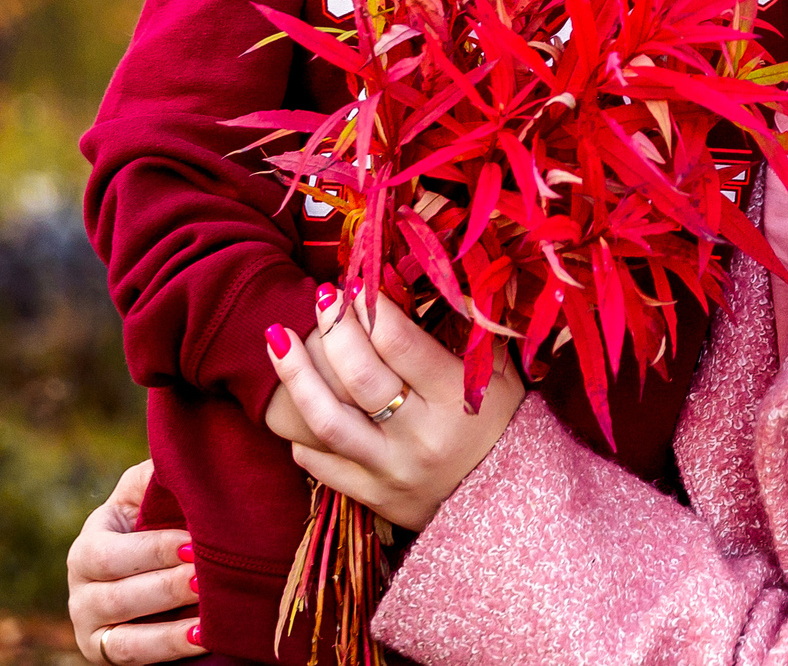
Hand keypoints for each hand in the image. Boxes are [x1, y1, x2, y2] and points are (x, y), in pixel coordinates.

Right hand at [66, 460, 202, 664]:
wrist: (157, 566)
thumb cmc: (156, 519)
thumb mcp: (147, 493)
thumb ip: (155, 477)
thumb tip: (176, 454)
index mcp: (90, 543)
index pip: (109, 554)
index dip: (152, 550)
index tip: (194, 544)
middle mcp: (81, 587)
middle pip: (119, 595)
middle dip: (165, 587)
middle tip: (204, 578)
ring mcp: (91, 625)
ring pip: (127, 635)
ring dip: (170, 627)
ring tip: (209, 616)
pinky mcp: (106, 653)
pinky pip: (135, 657)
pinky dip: (170, 649)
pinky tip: (204, 637)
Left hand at [265, 286, 524, 530]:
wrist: (512, 508)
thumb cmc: (505, 426)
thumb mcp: (500, 374)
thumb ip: (469, 330)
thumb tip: (433, 278)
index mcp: (455, 399)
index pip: (399, 343)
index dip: (370, 306)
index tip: (356, 283)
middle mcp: (419, 437)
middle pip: (359, 376)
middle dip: (333, 328)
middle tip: (320, 296)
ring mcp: (391, 471)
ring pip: (327, 421)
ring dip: (295, 375)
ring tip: (276, 337)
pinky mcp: (373, 498)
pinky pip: (321, 464)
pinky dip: (301, 432)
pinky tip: (295, 400)